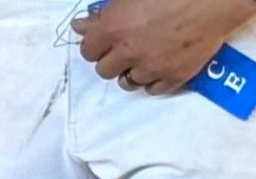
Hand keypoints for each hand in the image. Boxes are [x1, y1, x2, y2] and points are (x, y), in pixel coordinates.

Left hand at [73, 0, 255, 93]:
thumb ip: (104, 12)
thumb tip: (80, 25)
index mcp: (114, 28)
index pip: (87, 51)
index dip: (96, 45)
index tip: (105, 40)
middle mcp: (128, 52)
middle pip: (104, 70)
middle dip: (112, 59)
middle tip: (126, 47)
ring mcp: (152, 67)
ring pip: (128, 83)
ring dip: (132, 72)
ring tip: (145, 57)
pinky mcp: (174, 77)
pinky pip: (154, 89)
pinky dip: (155, 80)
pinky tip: (161, 65)